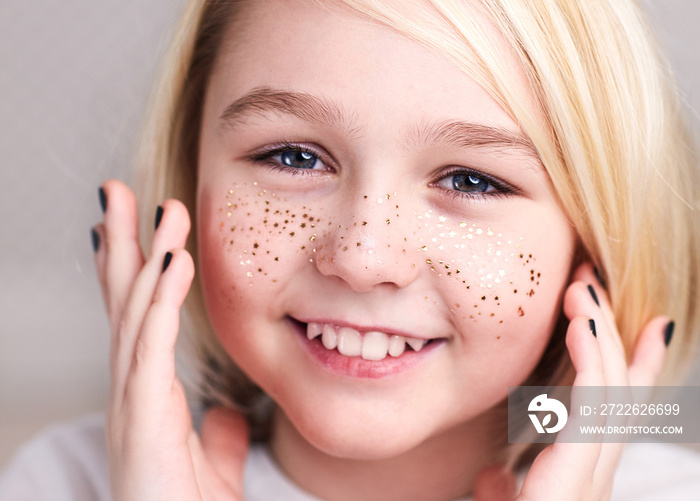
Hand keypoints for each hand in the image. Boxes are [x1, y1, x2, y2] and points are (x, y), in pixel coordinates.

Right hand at [93, 180, 248, 499]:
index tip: (136, 228)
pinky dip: (161, 298)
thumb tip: (227, 414)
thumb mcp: (211, 464)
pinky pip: (151, 344)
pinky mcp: (144, 416)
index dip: (133, 272)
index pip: (136, 319)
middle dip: (122, 245)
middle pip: (123, 302)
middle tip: (119, 192)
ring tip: (158, 209)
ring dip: (146, 256)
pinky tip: (174, 261)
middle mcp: (132, 390)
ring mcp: (132, 401)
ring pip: (134, 313)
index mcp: (148, 394)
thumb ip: (216, 435)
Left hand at [474, 263, 671, 500]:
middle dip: (611, 333)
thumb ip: (510, 493)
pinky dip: (594, 363)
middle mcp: (596, 477)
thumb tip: (497, 478)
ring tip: (586, 289)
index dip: (635, 366)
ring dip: (600, 334)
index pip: (616, 413)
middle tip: (594, 282)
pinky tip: (584, 325)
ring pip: (613, 394)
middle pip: (620, 393)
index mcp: (582, 479)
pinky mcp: (578, 482)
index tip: (642, 324)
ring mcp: (593, 482)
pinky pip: (594, 412)